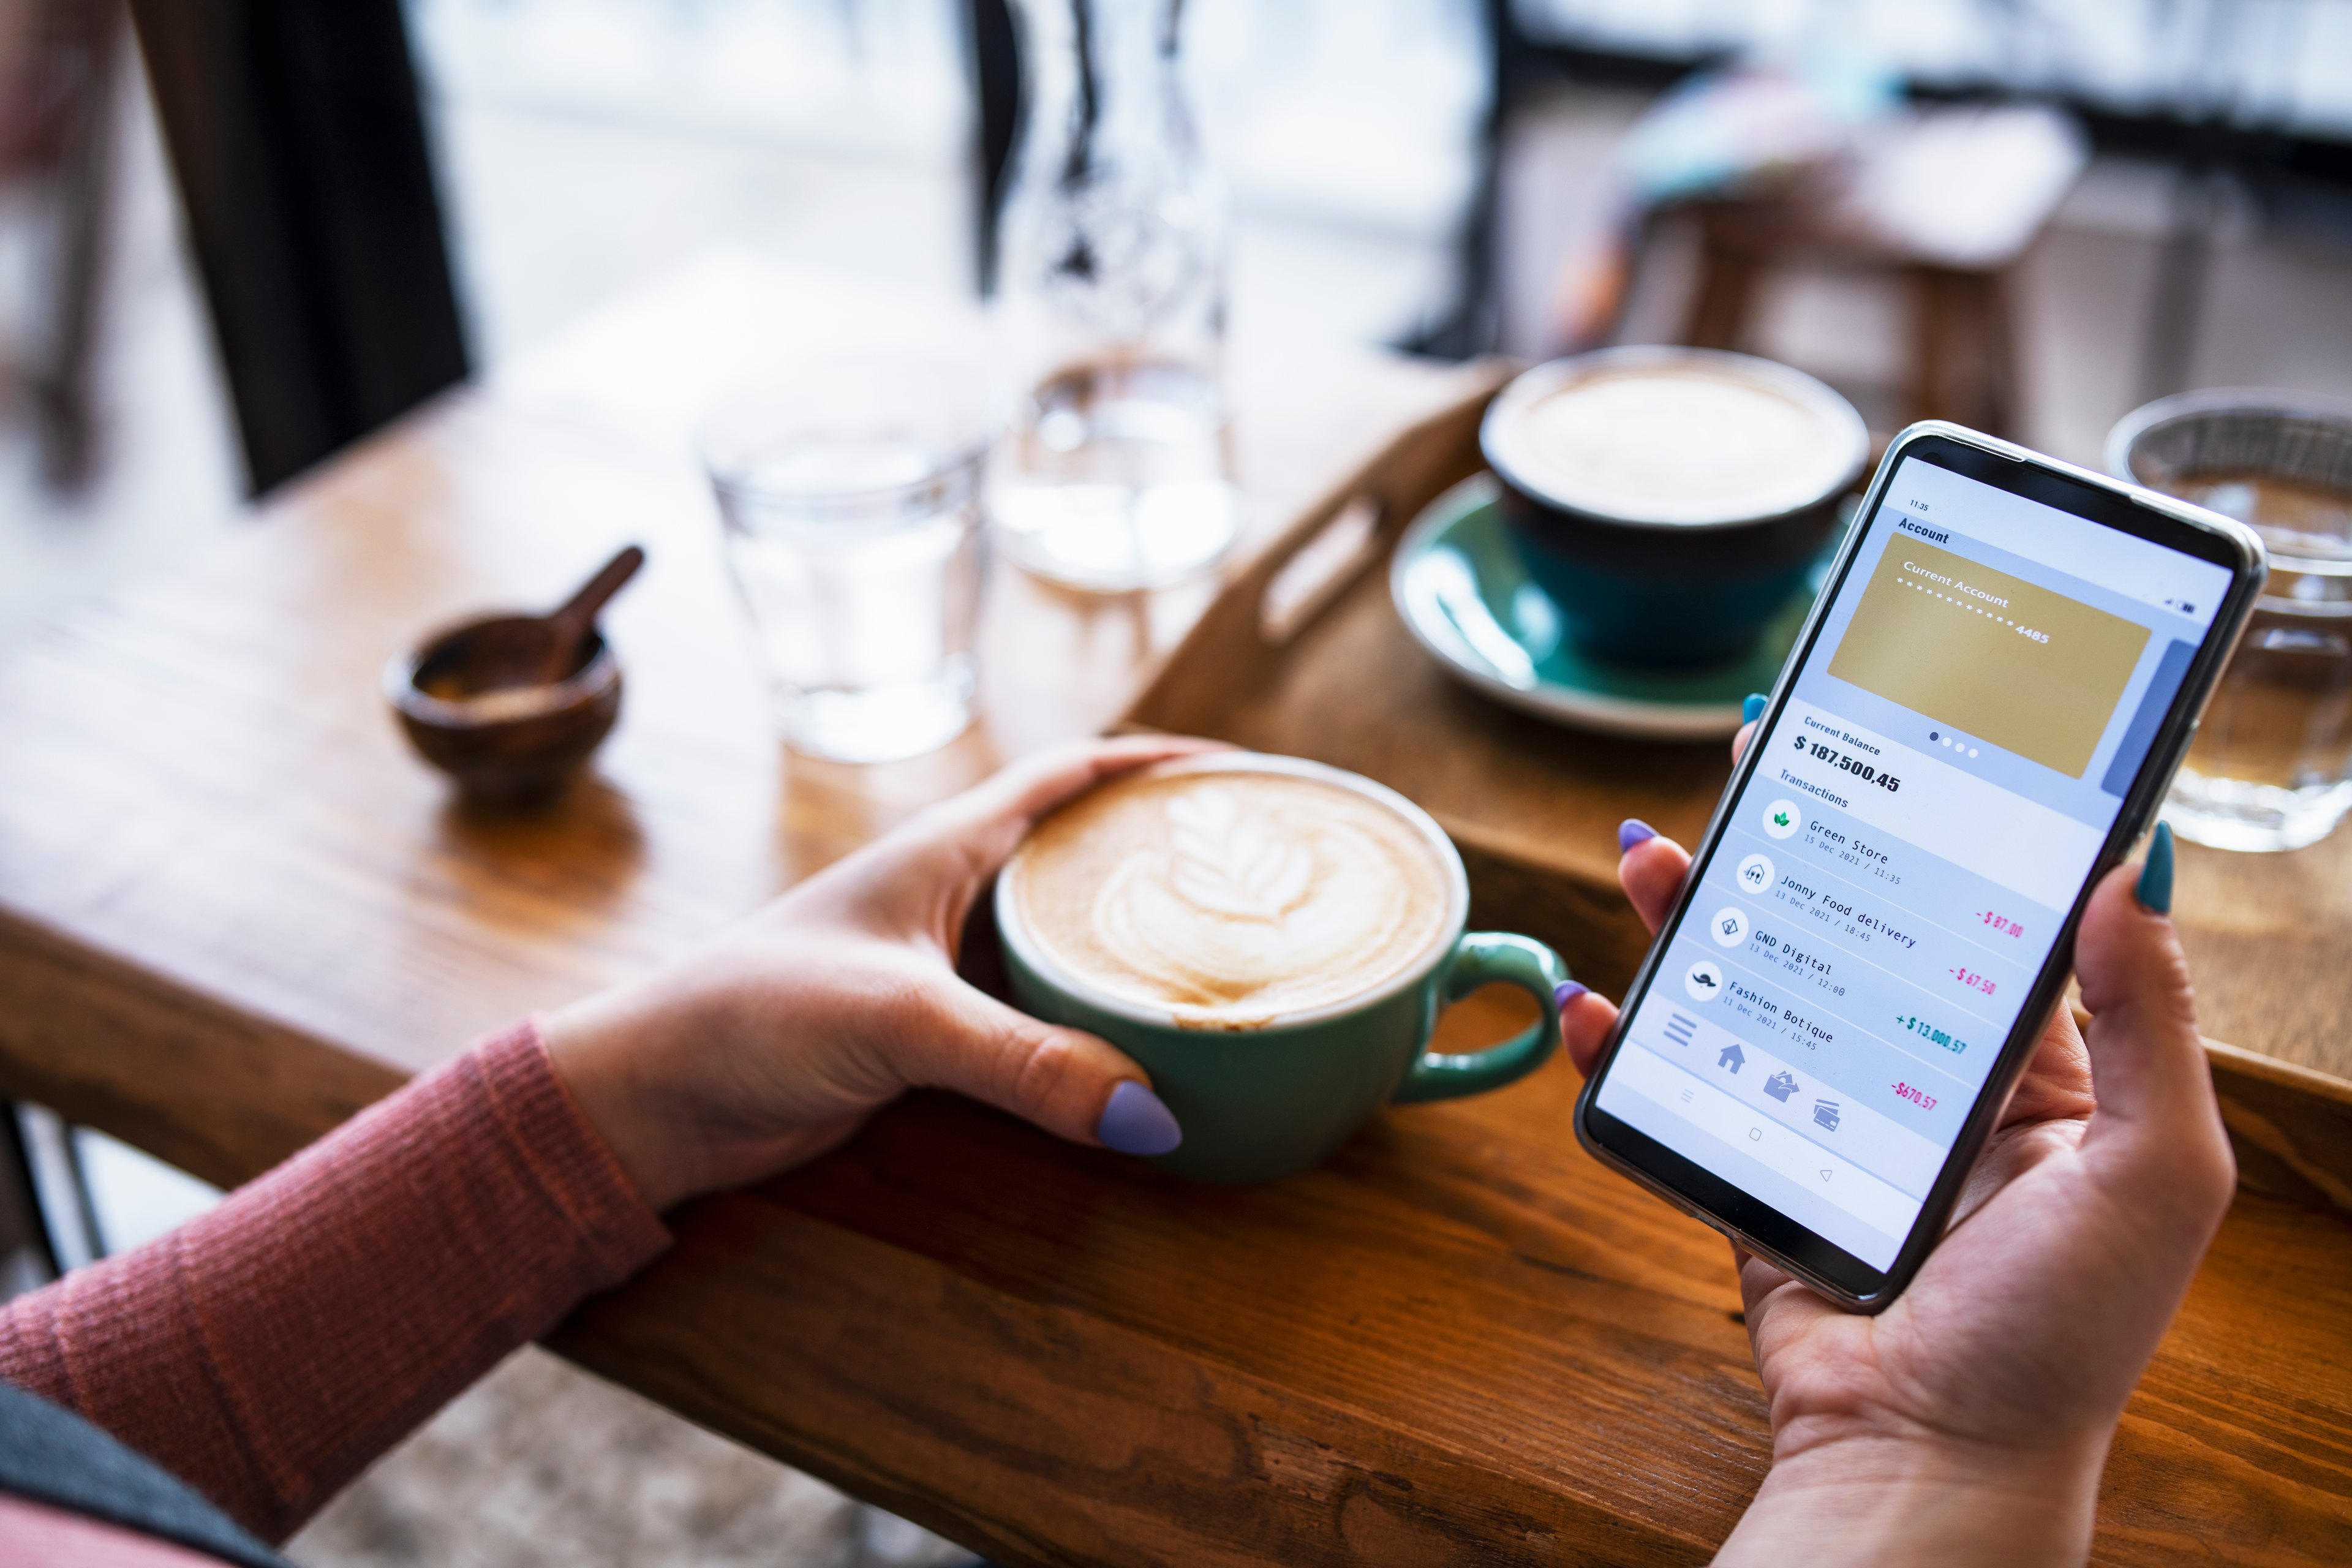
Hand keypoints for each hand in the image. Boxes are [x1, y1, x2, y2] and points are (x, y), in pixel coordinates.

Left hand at [541, 735, 1220, 1210]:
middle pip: (1086, 854)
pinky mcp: (936, 1037)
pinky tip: (1146, 1050)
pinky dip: (1099, 1025)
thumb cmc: (752, 1017)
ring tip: (1232, 962)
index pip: (1075, 775)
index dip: (1161, 762)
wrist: (656, 1095)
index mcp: (947, 849)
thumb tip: (1155, 1114)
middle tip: (1266, 876)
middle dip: (1171, 854)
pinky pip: (1044, 1017)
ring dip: (1139, 946)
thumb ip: (1025, 1064)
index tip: (1247, 773)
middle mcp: (954, 894)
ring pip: (1068, 941)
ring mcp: (946, 966)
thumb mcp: (899, 1022)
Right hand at [1562, 723, 2233, 1566]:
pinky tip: (1593, 1007)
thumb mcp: (2150, 1173)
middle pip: (1843, 931)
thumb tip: (2124, 875)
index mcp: (2032, 1078)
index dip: (1932, 822)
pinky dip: (1619, 1053)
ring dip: (1691, 922)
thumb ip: (2147, 1025)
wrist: (1928, 1464)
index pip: (1974, 915)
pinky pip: (1675, 1099)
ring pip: (1749, 994)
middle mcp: (1922, 1089)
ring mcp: (1826, 1132)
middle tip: (1751, 756)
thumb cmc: (2060, 1337)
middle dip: (1791, 842)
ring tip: (1646, 858)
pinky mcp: (1749, 1182)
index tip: (1890, 738)